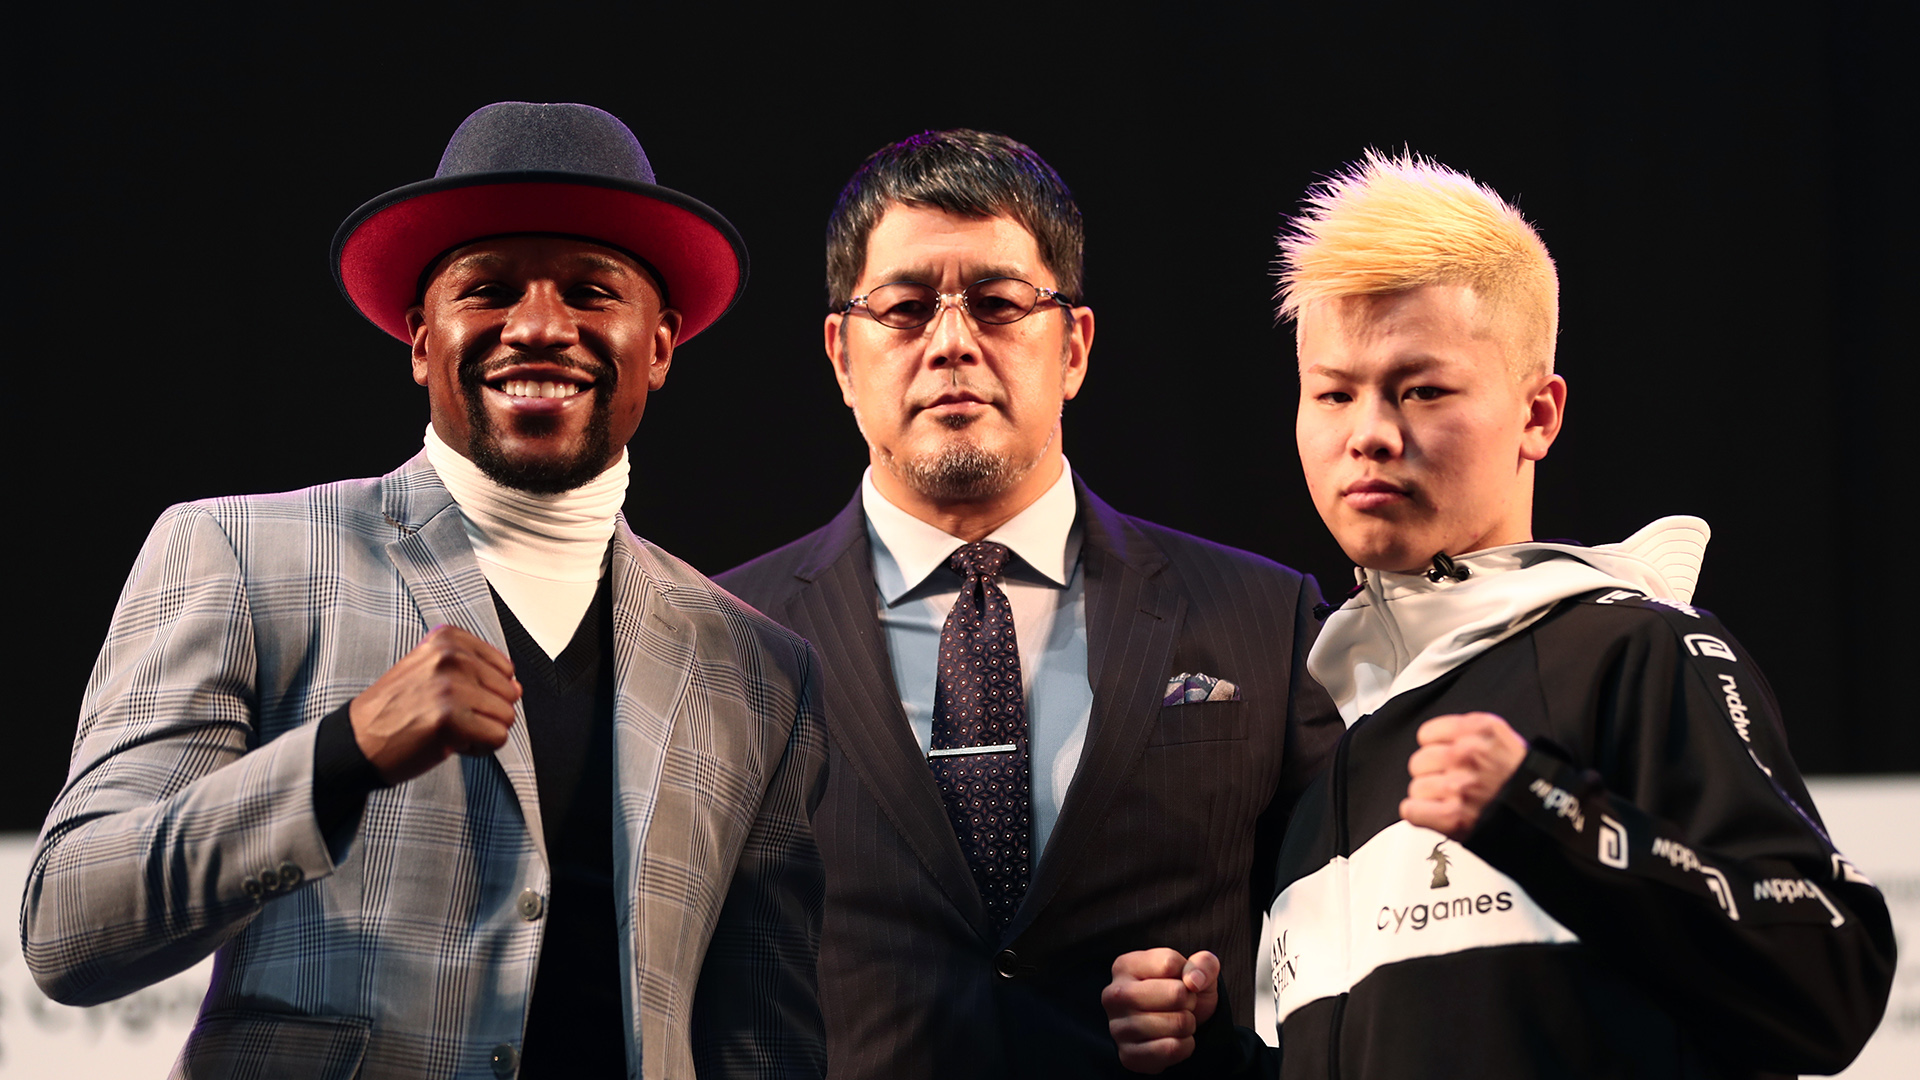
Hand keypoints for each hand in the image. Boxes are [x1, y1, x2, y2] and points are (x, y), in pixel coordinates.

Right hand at [348, 625, 520, 783]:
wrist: (356, 741)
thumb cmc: (394, 709)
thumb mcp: (431, 671)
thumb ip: (475, 672)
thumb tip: (517, 687)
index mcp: (447, 639)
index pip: (505, 668)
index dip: (484, 692)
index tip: (454, 699)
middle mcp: (450, 657)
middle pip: (509, 693)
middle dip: (485, 713)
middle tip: (449, 718)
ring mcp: (450, 687)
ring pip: (506, 717)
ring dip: (481, 731)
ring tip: (448, 730)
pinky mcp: (450, 720)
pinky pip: (496, 738)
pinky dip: (477, 749)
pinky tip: (450, 743)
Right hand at [1102, 948, 1219, 1073]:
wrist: (1175, 1026)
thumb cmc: (1182, 991)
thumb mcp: (1198, 969)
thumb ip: (1203, 964)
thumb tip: (1194, 981)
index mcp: (1124, 966)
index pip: (1169, 963)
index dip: (1187, 975)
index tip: (1181, 983)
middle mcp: (1113, 996)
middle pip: (1176, 994)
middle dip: (1190, 1001)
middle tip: (1182, 1005)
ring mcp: (1117, 1028)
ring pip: (1177, 1024)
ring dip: (1188, 1025)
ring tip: (1177, 1021)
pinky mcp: (1128, 1056)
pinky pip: (1172, 1050)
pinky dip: (1185, 1046)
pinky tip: (1175, 1039)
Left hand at [1400, 711, 1527, 837]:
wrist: (1549, 818)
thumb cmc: (1528, 783)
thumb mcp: (1506, 741)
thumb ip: (1472, 734)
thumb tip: (1438, 739)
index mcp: (1481, 730)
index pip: (1427, 734)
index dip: (1435, 749)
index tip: (1447, 760)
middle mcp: (1467, 753)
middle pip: (1419, 761)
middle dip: (1432, 774)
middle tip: (1453, 785)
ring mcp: (1458, 784)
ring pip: (1416, 788)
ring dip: (1430, 798)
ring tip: (1454, 803)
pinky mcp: (1452, 815)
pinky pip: (1412, 810)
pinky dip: (1420, 816)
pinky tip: (1437, 815)